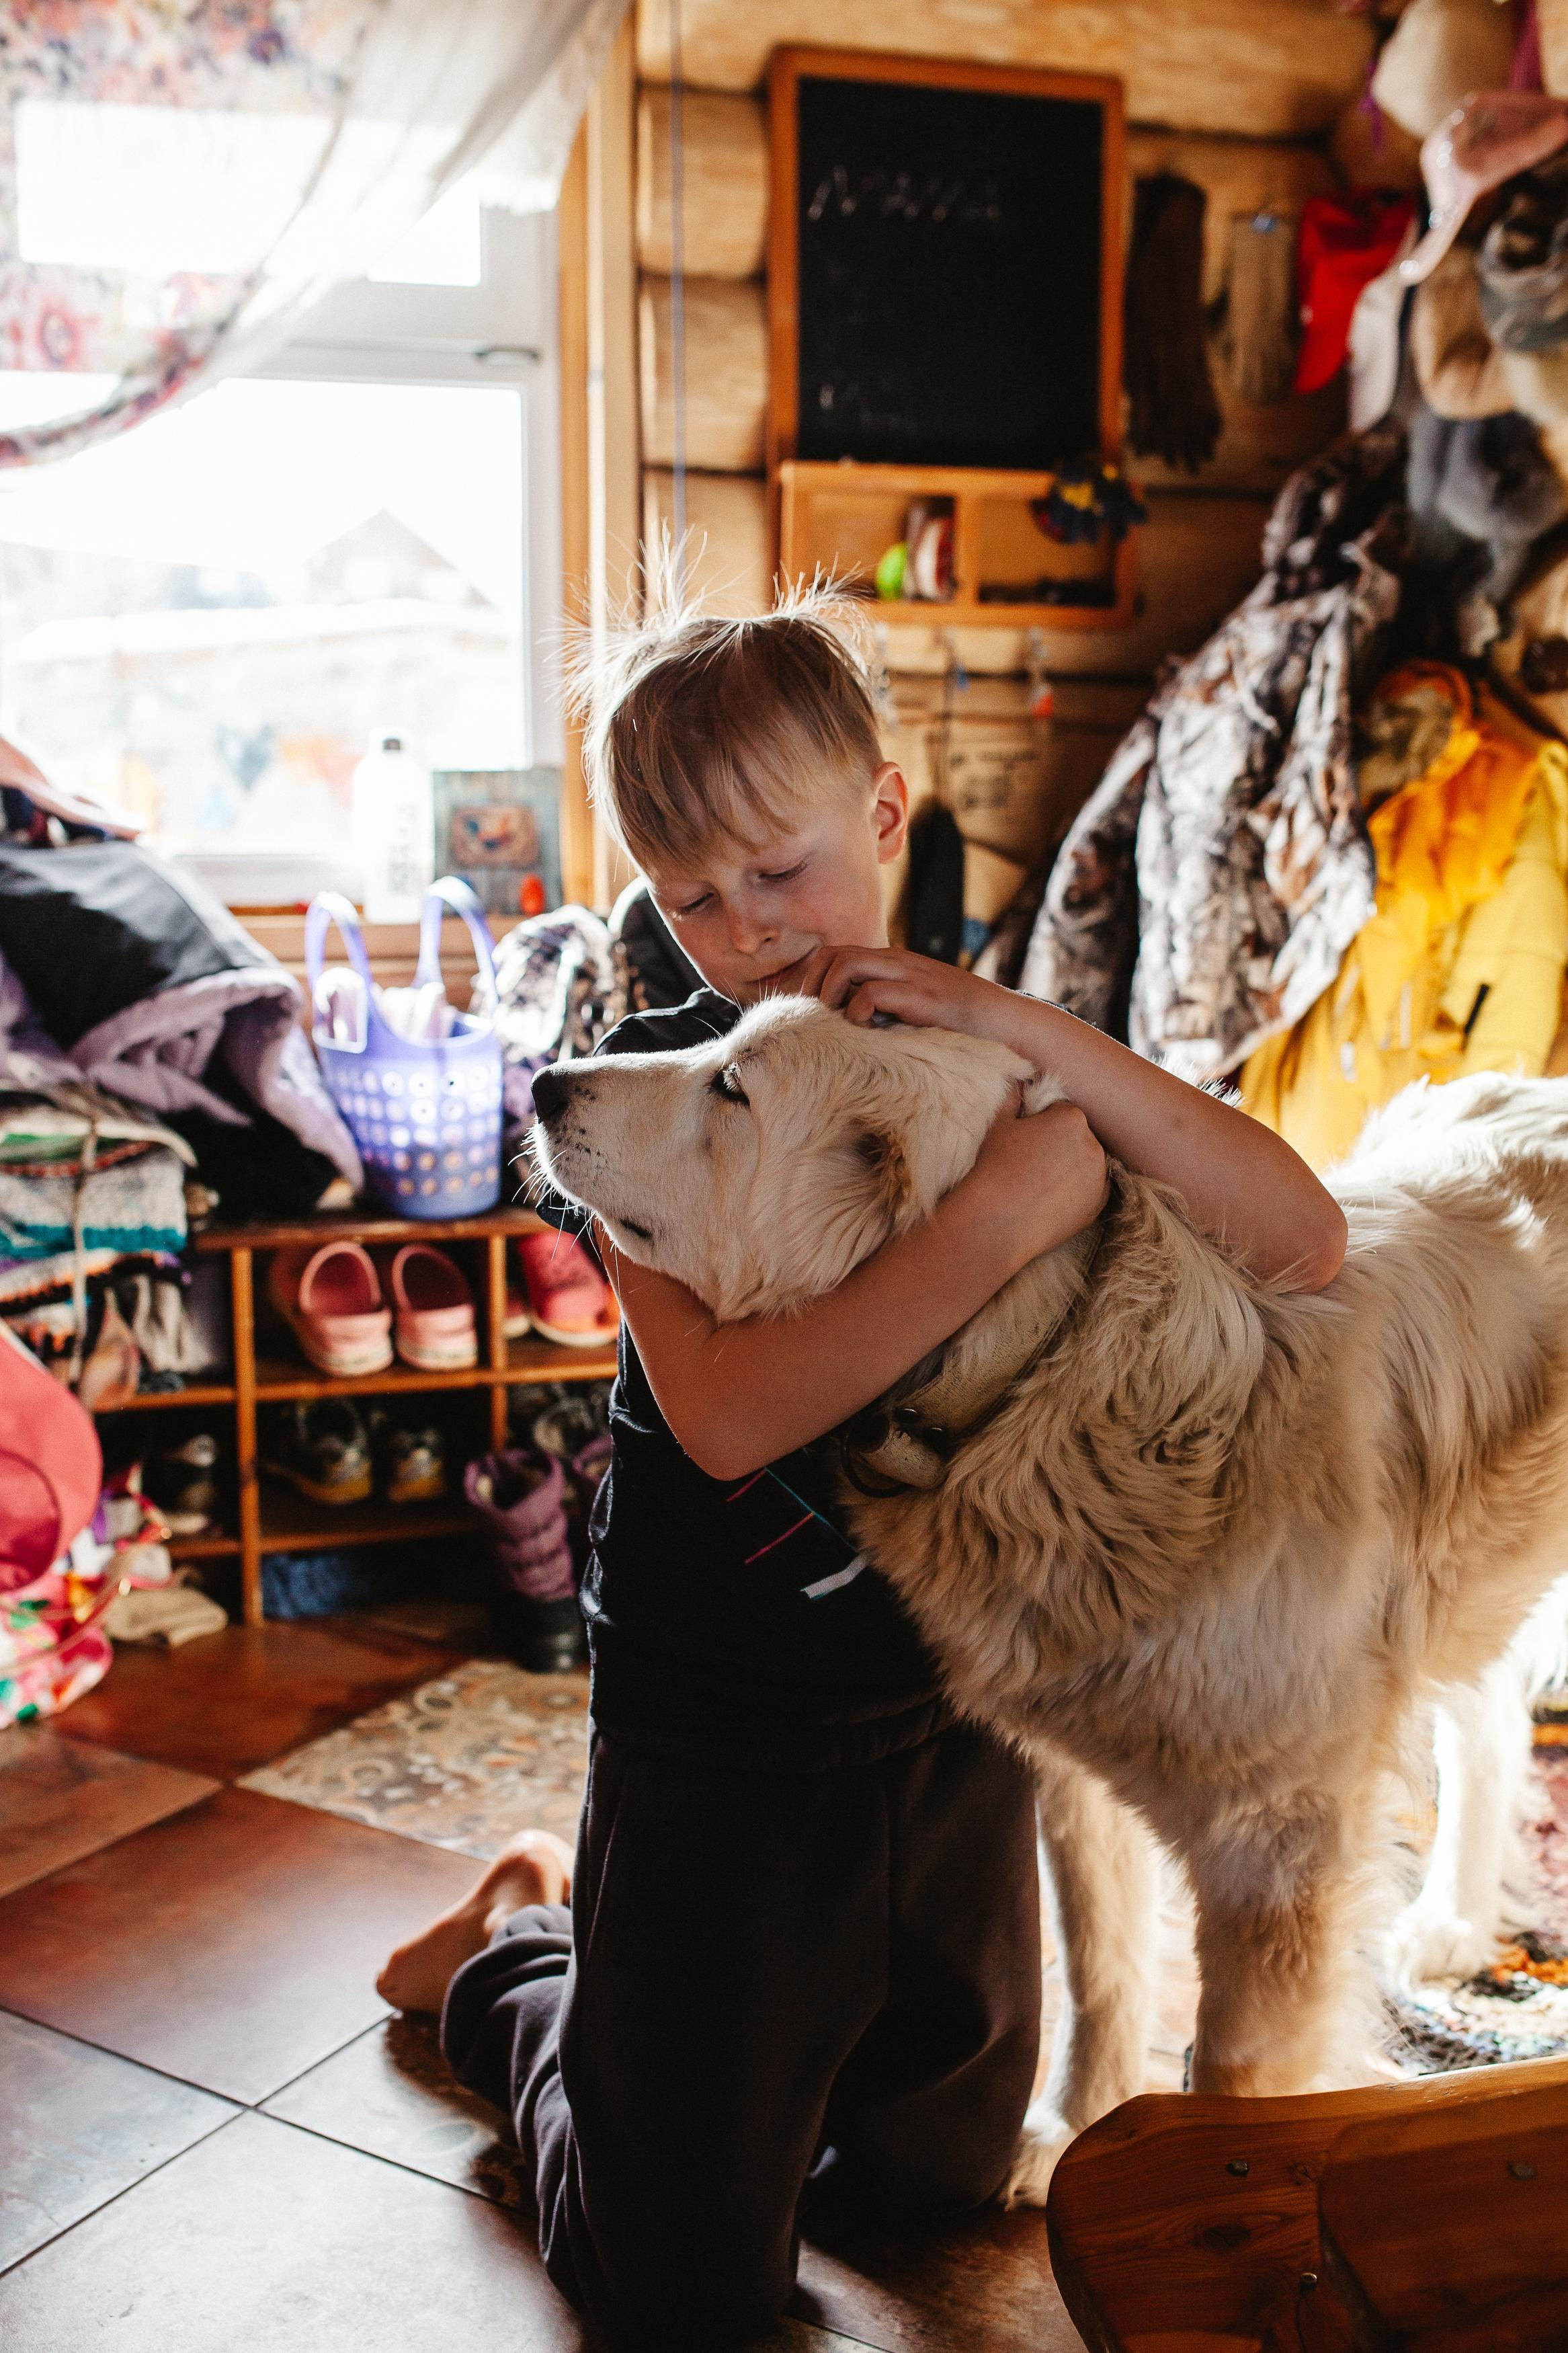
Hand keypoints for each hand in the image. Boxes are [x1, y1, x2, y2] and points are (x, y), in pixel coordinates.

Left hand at [797, 944, 1013, 1041]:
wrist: (1007, 1023)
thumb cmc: (959, 1024)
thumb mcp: (913, 1009)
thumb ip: (884, 1008)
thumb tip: (843, 1027)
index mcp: (893, 963)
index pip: (835, 954)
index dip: (813, 980)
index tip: (808, 1014)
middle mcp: (897, 962)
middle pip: (832, 953)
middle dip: (813, 986)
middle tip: (813, 1020)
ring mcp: (910, 975)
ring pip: (846, 964)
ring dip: (830, 995)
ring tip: (835, 1026)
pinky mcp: (922, 997)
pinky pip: (871, 994)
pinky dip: (857, 1014)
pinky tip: (864, 1034)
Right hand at [958, 1096, 1109, 1267]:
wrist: (996, 1221)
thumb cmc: (994, 1168)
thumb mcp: (1000, 1125)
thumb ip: (1013, 1097)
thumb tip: (1016, 1080)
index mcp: (1071, 1118)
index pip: (1061, 1113)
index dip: (1041, 1126)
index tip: (1025, 1144)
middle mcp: (1093, 1144)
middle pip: (1078, 1137)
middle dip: (1060, 1145)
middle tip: (1031, 1165)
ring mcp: (1099, 1176)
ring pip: (1086, 1163)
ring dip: (1071, 1167)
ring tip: (1040, 1183)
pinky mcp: (1100, 1204)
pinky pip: (1092, 1189)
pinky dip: (1078, 1191)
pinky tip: (1052, 1198)